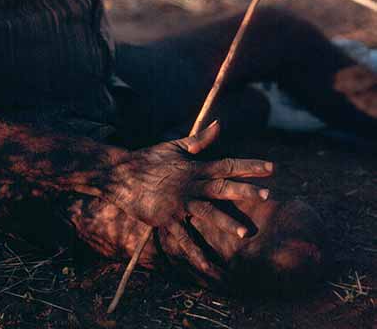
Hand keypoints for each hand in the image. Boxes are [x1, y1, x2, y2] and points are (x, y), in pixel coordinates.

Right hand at [106, 120, 272, 278]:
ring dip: (227, 222)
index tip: (272, 168)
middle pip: (222, 187)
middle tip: (266, 195)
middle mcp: (191, 184)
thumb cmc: (148, 159)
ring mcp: (179, 203)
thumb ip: (199, 140)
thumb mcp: (174, 146)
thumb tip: (219, 124)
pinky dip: (197, 255)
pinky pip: (185, 239)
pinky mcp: (167, 219)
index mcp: (195, 167)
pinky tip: (210, 268)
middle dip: (244, 191)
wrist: (121, 175)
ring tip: (246, 233)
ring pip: (208, 212)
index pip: (227, 164)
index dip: (250, 166)